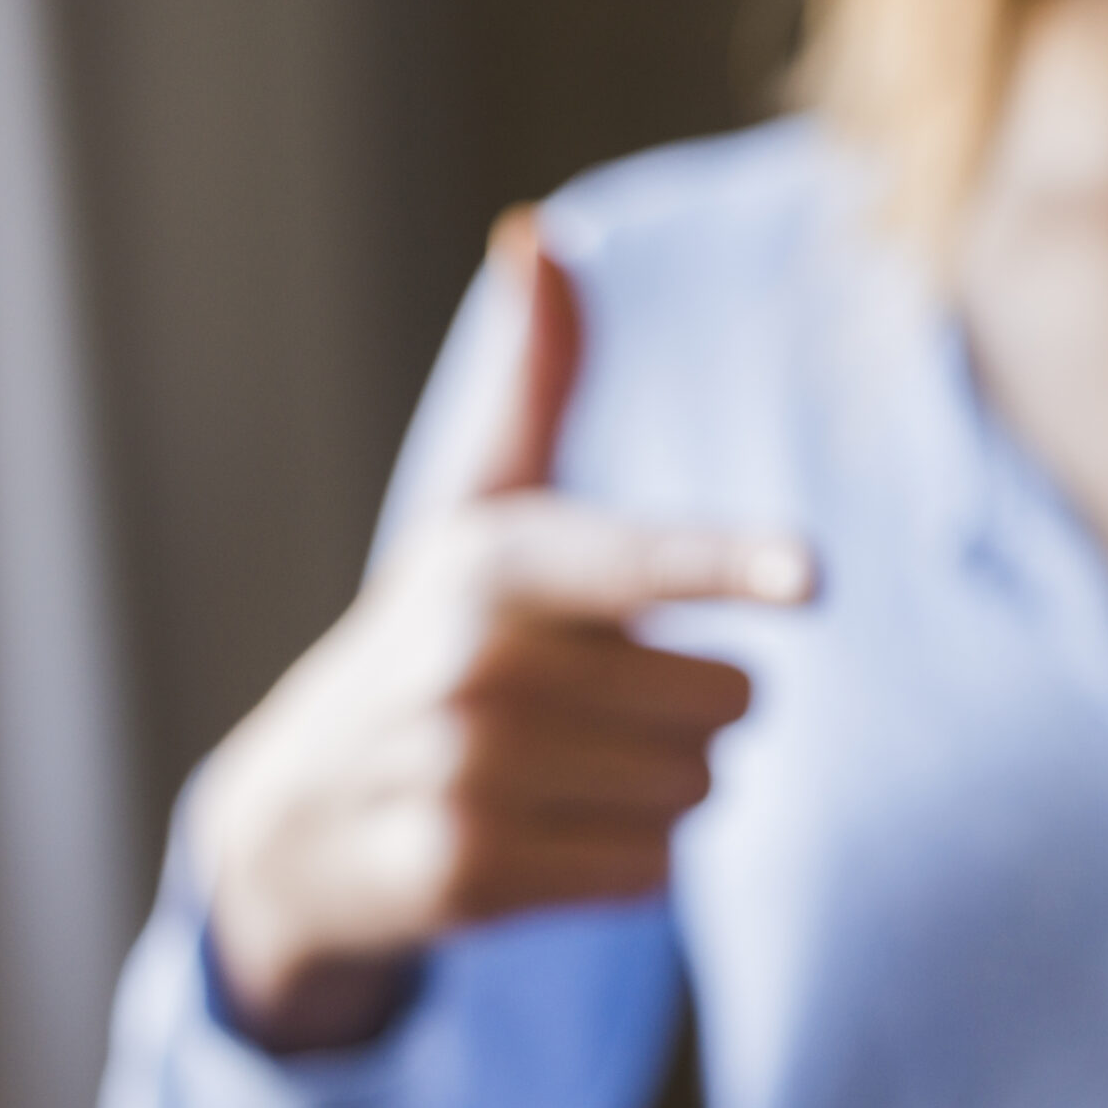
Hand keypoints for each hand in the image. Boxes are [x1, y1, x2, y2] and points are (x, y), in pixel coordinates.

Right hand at [194, 210, 815, 1053]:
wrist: (296, 816)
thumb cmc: (430, 635)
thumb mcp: (477, 509)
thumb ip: (538, 384)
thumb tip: (543, 233)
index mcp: (497, 560)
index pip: (645, 561)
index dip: (735, 565)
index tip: (811, 578)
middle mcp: (478, 663)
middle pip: (726, 699)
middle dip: (691, 709)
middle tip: (593, 704)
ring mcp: (467, 775)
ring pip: (697, 789)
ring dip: (663, 787)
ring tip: (563, 769)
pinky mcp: (471, 874)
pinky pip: (651, 870)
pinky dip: (628, 861)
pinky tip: (546, 834)